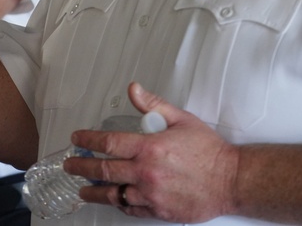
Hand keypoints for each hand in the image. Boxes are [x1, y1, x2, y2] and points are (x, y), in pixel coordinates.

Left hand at [65, 82, 237, 222]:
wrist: (231, 181)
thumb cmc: (209, 150)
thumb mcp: (181, 119)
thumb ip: (153, 105)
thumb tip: (133, 90)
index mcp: (150, 147)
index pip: (108, 143)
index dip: (88, 140)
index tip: (77, 139)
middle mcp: (146, 172)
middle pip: (104, 170)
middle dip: (82, 167)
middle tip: (70, 165)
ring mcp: (151, 194)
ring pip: (113, 194)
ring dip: (94, 191)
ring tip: (83, 189)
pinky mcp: (159, 211)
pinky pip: (131, 209)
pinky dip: (119, 204)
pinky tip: (113, 199)